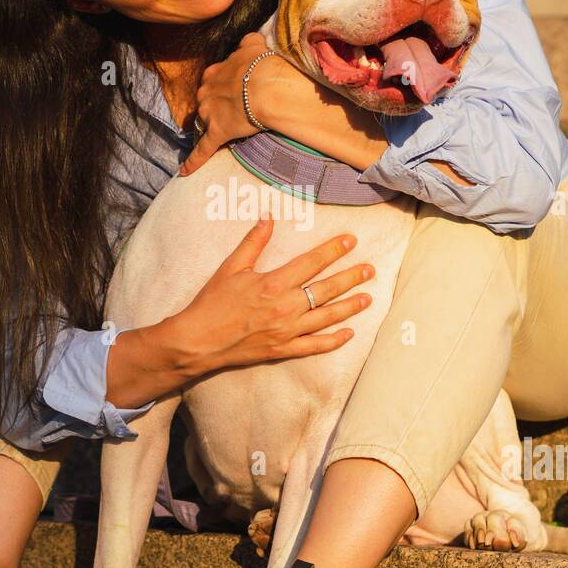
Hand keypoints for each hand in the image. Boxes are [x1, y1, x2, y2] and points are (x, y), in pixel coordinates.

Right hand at [159, 218, 374, 374]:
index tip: (351, 242)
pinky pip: (314, 346)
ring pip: (326, 318)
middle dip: (350, 277)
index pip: (311, 263)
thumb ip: (253, 242)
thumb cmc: (212, 303)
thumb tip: (269, 217)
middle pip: (326, 290)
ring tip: (368, 298)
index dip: (333, 251)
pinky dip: (333, 341)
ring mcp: (286, 331)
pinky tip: (348, 334)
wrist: (198, 341)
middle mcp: (285, 307)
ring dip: (349, 307)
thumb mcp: (231, 267)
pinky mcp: (282, 350)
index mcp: (273, 284)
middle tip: (370, 269)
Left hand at [179, 32, 278, 176]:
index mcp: (214, 72)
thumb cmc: (264, 65)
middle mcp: (206, 92)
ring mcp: (210, 114)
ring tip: (217, 132)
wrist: (269, 87)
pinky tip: (184, 172)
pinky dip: (193, 161)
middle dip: (213, 106)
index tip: (231, 89)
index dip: (221, 86)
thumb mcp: (254, 45)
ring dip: (207, 127)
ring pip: (202, 123)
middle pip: (204, 101)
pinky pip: (202, 150)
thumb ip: (247, 41)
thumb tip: (248, 39)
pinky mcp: (216, 134)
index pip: (212, 80)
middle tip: (229, 110)